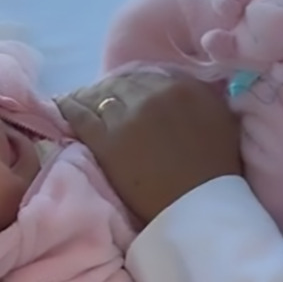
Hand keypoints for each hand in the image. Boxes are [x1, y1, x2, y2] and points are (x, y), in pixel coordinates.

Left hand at [57, 72, 241, 222]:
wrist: (198, 208)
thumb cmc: (217, 170)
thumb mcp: (220, 120)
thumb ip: (200, 96)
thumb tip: (182, 87)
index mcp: (185, 86)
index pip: (150, 73)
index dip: (136, 82)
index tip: (129, 89)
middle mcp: (154, 94)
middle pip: (123, 82)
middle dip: (112, 88)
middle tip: (103, 96)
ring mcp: (128, 116)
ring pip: (100, 94)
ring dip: (89, 95)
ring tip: (79, 99)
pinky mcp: (106, 139)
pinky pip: (80, 114)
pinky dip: (69, 107)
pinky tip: (61, 104)